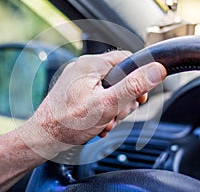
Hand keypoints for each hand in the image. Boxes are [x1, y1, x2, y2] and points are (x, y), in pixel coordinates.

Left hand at [30, 51, 166, 148]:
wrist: (43, 138)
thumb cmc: (68, 123)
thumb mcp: (107, 105)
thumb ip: (133, 86)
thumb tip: (156, 70)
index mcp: (91, 64)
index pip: (127, 60)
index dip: (139, 78)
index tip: (141, 96)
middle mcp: (84, 69)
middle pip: (120, 78)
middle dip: (123, 100)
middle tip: (116, 115)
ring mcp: (78, 81)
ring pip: (110, 91)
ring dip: (113, 109)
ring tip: (105, 123)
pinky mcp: (75, 93)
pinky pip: (98, 98)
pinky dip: (102, 111)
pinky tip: (98, 125)